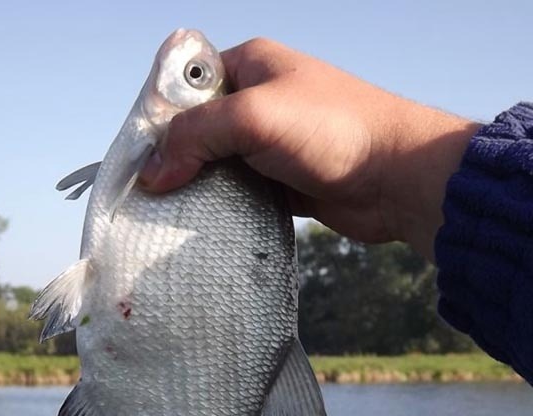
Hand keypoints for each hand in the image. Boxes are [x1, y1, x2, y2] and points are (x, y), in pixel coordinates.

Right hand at [141, 38, 479, 257]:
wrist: (396, 178)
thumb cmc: (332, 130)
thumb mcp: (255, 117)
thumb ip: (198, 136)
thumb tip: (153, 173)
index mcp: (250, 66)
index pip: (186, 88)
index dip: (160, 120)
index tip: (141, 159)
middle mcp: (259, 102)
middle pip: (198, 130)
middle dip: (176, 160)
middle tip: (151, 195)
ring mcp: (272, 145)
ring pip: (218, 166)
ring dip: (198, 189)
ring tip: (169, 216)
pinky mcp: (283, 183)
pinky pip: (240, 194)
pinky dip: (224, 209)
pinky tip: (204, 226)